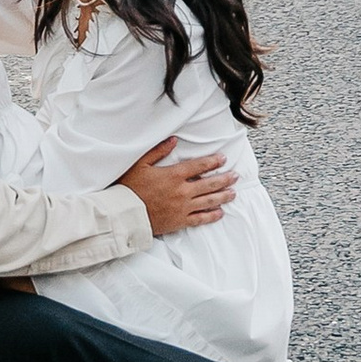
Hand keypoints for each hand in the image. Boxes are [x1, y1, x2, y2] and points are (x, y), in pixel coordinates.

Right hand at [119, 137, 238, 237]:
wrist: (124, 214)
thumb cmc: (129, 188)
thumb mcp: (141, 164)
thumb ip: (158, 150)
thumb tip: (174, 140)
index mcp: (173, 175)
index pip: (199, 166)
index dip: (213, 162)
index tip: (223, 159)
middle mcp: (182, 191)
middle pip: (209, 184)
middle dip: (225, 179)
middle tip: (236, 176)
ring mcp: (182, 207)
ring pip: (209, 201)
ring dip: (223, 196)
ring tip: (233, 193)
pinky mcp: (179, 221)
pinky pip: (200, 218)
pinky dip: (212, 215)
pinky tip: (220, 213)